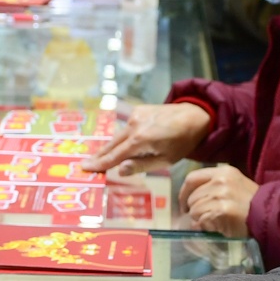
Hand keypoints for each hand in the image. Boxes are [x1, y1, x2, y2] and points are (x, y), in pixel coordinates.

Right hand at [78, 102, 211, 174]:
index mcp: (141, 140)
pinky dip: (121, 137)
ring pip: (118, 136)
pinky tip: (119, 145)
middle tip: (85, 165)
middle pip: (111, 144)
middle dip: (99, 156)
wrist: (194, 116)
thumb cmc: (182, 142)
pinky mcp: (138, 110)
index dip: (99, 163)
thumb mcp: (166, 160)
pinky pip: (125, 127)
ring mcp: (135, 115)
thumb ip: (142, 165)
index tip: (85, 168)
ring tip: (99, 158)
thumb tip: (120, 170)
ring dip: (109, 147)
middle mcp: (134, 125)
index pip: (115, 155)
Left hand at [180, 164, 257, 237]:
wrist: (269, 214)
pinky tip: (217, 227)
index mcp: (222, 172)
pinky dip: (205, 226)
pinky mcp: (221, 210)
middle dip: (193, 210)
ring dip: (200, 219)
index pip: (192, 178)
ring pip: (194, 209)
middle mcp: (220, 180)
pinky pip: (201, 220)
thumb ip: (212, 188)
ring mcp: (220, 195)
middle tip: (203, 218)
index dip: (184, 192)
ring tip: (214, 222)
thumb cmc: (251, 203)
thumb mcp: (233, 185)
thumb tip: (191, 202)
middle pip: (192, 196)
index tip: (185, 204)